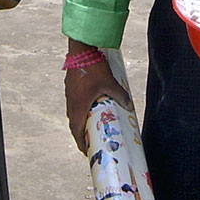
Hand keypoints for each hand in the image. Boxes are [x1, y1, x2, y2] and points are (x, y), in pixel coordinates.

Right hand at [64, 40, 130, 154]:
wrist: (81, 49)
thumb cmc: (93, 67)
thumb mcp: (109, 83)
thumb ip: (120, 95)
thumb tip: (130, 106)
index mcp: (78, 106)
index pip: (76, 131)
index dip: (80, 143)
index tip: (86, 150)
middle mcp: (71, 102)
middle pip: (73, 123)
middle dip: (81, 134)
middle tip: (90, 140)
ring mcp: (69, 93)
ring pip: (72, 112)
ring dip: (79, 120)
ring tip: (90, 124)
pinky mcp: (70, 85)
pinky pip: (73, 102)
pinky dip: (79, 109)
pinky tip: (88, 105)